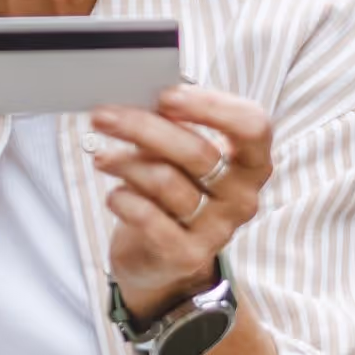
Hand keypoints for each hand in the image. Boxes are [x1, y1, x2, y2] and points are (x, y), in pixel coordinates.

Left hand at [90, 85, 274, 320]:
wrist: (161, 258)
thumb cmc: (171, 190)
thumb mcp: (177, 156)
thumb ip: (171, 128)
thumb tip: (139, 99)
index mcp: (250, 163)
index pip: (251, 126)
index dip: (211, 106)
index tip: (166, 95)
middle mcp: (242, 197)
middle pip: (196, 151)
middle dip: (143, 128)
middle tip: (103, 116)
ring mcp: (218, 229)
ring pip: (165, 181)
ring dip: (125, 163)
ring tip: (102, 158)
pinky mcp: (187, 255)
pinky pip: (148, 218)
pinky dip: (124, 199)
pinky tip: (114, 195)